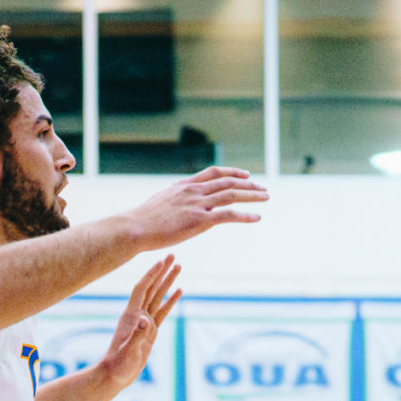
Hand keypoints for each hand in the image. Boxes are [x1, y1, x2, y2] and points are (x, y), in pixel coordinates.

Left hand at [96, 257, 180, 392]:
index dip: (151, 274)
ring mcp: (145, 321)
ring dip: (168, 281)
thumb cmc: (119, 364)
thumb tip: (145, 320)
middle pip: (152, 287)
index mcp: (132, 315)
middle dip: (162, 271)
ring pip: (158, 296)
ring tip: (179, 267)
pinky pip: (162, 311)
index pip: (142, 289)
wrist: (115, 375)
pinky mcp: (151, 330)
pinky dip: (170, 300)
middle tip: (173, 255)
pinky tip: (179, 291)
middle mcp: (138, 314)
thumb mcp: (129, 351)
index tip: (161, 261)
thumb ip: (138, 335)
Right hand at [125, 167, 266, 251]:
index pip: (214, 173)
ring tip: (266, 197)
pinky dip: (245, 215)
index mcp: (185, 186)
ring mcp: (197, 204)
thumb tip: (176, 204)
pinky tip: (257, 217)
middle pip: (228, 181)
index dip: (233, 172)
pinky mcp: (199, 220)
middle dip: (248, 184)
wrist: (135, 228)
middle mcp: (194, 191)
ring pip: (232, 194)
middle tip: (263, 188)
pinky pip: (228, 215)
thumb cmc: (142, 221)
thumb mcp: (160, 203)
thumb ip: (174, 200)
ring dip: (252, 195)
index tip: (246, 174)